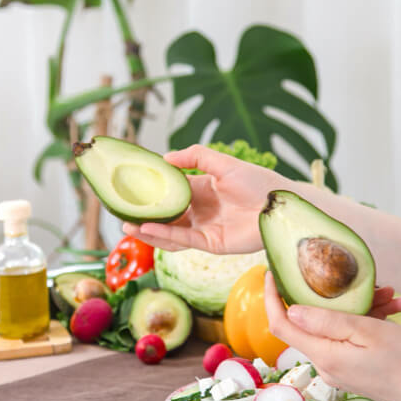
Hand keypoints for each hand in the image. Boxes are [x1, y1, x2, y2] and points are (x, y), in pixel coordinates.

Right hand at [121, 144, 288, 253]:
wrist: (280, 205)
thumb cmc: (259, 181)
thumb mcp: (224, 163)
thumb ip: (196, 156)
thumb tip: (165, 157)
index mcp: (202, 190)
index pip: (170, 191)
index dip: (150, 190)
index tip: (128, 187)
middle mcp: (201, 210)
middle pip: (166, 214)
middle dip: (143, 214)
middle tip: (120, 211)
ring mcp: (205, 228)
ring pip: (170, 231)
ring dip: (148, 229)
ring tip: (127, 224)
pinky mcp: (212, 243)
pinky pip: (184, 240)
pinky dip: (164, 236)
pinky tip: (147, 228)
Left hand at [264, 272, 400, 400]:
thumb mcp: (367, 331)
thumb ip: (326, 321)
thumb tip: (292, 310)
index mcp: (324, 355)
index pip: (282, 325)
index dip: (272, 299)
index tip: (272, 275)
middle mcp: (326, 364)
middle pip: (314, 323)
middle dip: (335, 298)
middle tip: (365, 283)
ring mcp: (340, 369)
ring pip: (338, 328)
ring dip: (362, 308)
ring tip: (391, 297)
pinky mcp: (354, 369)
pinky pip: (351, 339)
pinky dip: (369, 323)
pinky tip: (393, 310)